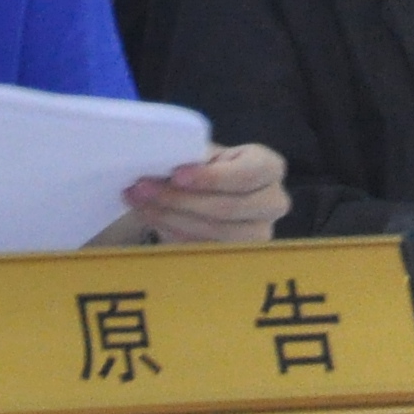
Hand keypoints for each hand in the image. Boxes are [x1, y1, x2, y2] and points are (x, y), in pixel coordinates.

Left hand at [99, 141, 289, 245]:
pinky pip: (202, 249)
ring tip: (140, 203)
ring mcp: (258, 235)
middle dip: (180, 199)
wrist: (212, 195)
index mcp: (269, 168)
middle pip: (226, 208)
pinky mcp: (238, 257)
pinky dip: (172, 233)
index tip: (176, 176)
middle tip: (142, 189)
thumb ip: (194, 156)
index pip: (246, 174)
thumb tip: (164, 159)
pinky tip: (152, 218)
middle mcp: (273, 203)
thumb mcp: (207, 156)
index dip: (211, 177)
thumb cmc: (210, 169)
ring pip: (212, 232)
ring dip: (170, 217)